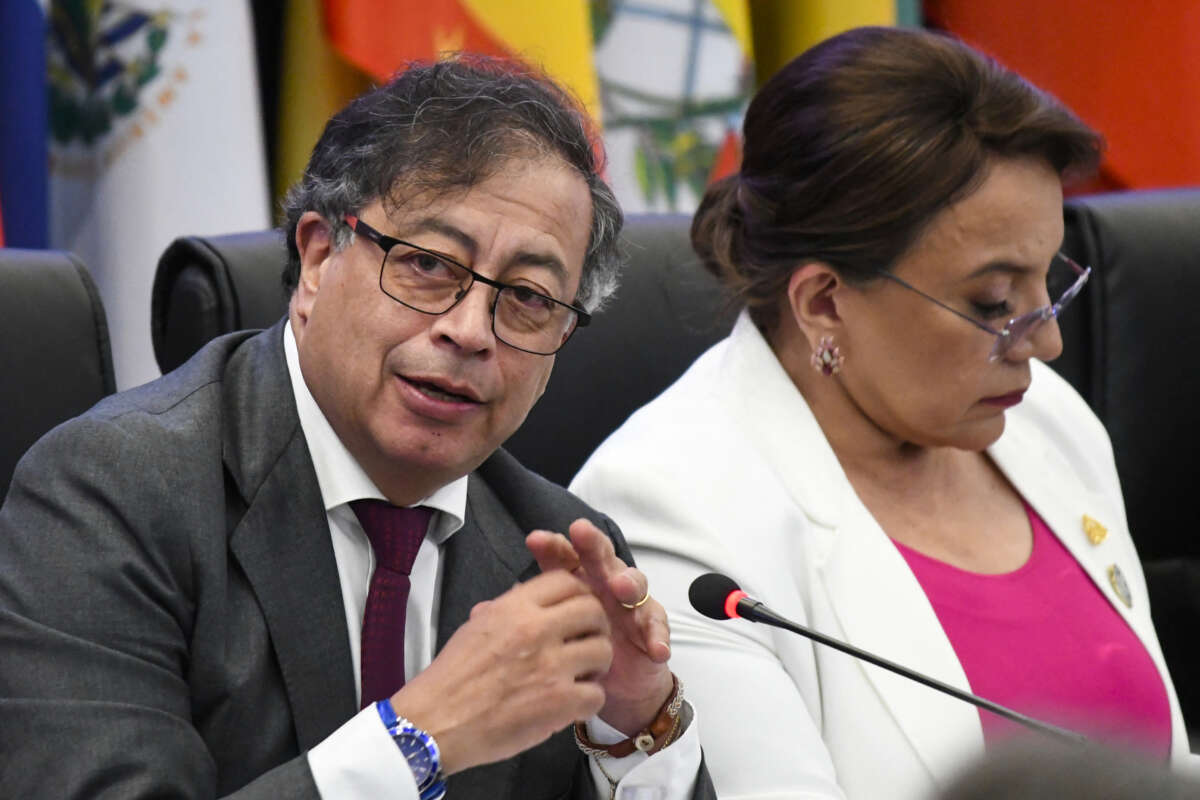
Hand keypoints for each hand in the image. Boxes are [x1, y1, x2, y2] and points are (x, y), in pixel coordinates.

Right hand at [390, 570, 611, 775]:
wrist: (435, 722)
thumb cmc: (451, 679)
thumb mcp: (476, 626)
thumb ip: (507, 609)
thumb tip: (525, 594)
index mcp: (514, 608)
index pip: (566, 581)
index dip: (579, 594)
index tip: (577, 610)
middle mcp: (536, 629)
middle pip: (593, 610)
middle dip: (595, 626)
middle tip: (586, 642)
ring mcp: (550, 666)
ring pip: (603, 651)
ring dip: (597, 665)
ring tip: (581, 675)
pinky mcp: (558, 702)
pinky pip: (596, 694)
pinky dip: (588, 701)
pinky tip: (572, 704)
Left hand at [526, 519, 674, 736]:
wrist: (614, 685)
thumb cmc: (576, 650)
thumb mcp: (546, 634)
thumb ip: (519, 617)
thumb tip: (481, 612)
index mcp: (577, 582)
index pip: (564, 557)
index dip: (552, 546)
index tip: (535, 539)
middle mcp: (604, 585)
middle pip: (600, 557)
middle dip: (592, 544)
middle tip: (583, 534)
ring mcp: (630, 605)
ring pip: (634, 584)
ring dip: (628, 582)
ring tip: (620, 588)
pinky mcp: (651, 628)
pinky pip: (657, 625)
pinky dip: (657, 634)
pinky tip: (653, 645)